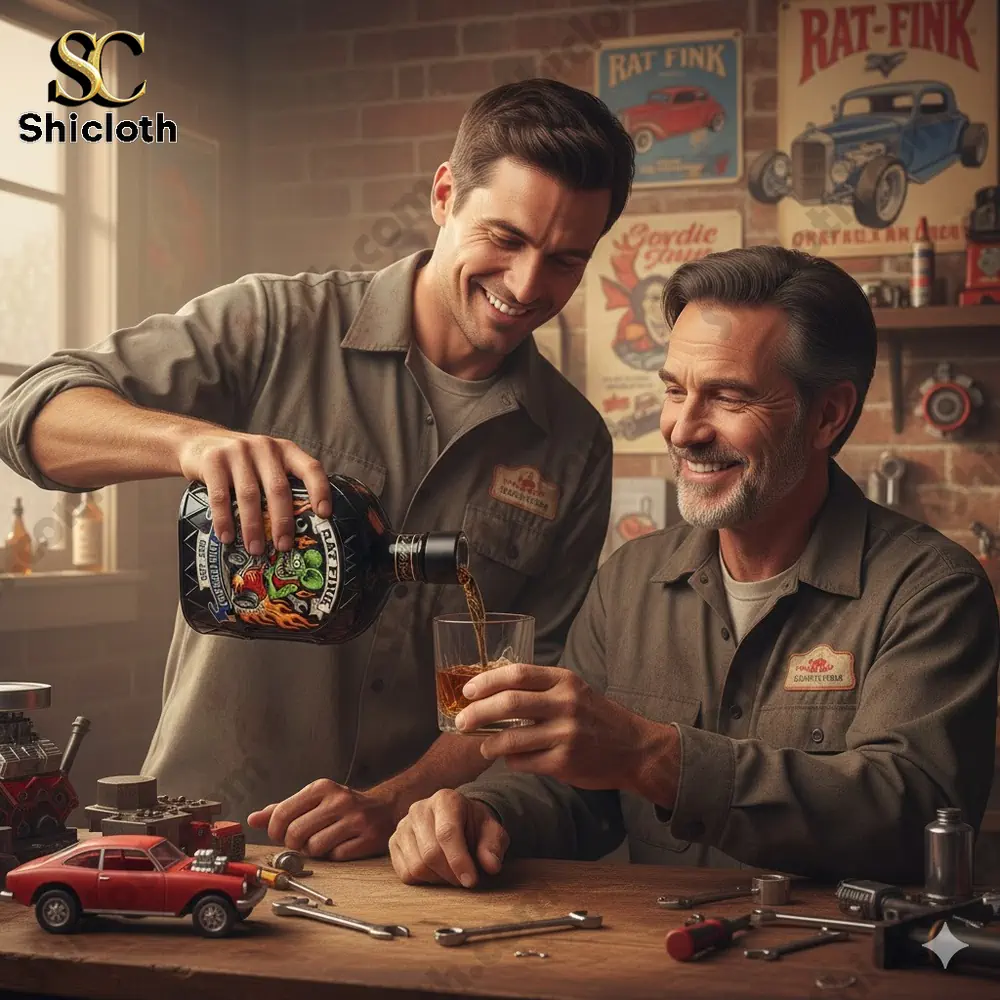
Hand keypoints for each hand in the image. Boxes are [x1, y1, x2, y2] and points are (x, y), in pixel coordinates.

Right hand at [176, 430, 330, 553]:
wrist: (196, 441)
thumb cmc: (241, 463)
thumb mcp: (266, 464)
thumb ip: (280, 483)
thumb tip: (298, 530)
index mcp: (285, 450)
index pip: (311, 468)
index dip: (320, 490)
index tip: (324, 515)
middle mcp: (265, 447)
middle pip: (278, 488)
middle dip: (282, 521)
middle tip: (283, 546)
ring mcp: (238, 452)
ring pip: (250, 495)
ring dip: (253, 526)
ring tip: (255, 549)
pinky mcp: (213, 461)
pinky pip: (220, 496)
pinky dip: (224, 520)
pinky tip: (227, 537)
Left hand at [247, 779, 399, 860]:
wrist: (385, 808)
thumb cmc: (343, 806)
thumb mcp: (314, 800)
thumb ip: (283, 809)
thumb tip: (253, 819)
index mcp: (322, 787)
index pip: (283, 813)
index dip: (275, 831)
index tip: (280, 835)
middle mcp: (339, 800)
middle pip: (296, 834)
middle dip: (294, 844)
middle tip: (302, 841)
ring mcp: (356, 819)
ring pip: (314, 848)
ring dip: (314, 851)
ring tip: (323, 841)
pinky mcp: (368, 838)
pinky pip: (336, 857)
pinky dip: (333, 856)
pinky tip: (340, 845)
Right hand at [389, 789, 507, 887]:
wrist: (459, 821)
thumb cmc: (475, 827)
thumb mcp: (492, 832)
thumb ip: (493, 846)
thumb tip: (491, 866)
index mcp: (446, 800)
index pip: (447, 833)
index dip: (459, 861)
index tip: (471, 881)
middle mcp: (420, 809)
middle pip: (430, 853)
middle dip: (451, 874)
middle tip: (465, 880)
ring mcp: (403, 825)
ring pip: (417, 866)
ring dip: (438, 879)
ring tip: (451, 872)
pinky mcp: (393, 842)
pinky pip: (405, 873)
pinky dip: (423, 881)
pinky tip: (436, 872)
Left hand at [455, 663, 673, 794]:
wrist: (634, 748)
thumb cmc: (596, 717)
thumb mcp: (574, 690)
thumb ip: (540, 688)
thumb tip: (492, 692)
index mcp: (565, 681)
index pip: (518, 674)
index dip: (487, 681)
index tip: (467, 690)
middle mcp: (566, 704)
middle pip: (509, 703)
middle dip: (477, 712)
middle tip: (461, 721)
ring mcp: (566, 735)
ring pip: (511, 739)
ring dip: (488, 743)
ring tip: (481, 744)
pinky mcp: (564, 763)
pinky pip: (523, 762)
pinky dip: (510, 760)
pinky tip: (509, 757)